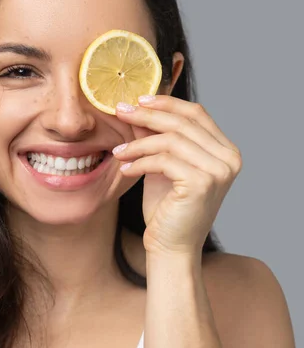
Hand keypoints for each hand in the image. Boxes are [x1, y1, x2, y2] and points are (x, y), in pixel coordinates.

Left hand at [113, 95, 242, 257]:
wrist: (171, 248)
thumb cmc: (167, 208)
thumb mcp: (161, 165)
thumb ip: (155, 136)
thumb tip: (136, 106)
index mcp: (226, 151)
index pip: (197, 113)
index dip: (167, 103)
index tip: (139, 100)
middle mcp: (229, 158)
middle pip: (183, 122)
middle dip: (147, 115)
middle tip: (120, 112)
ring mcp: (219, 171)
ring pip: (170, 140)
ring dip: (138, 143)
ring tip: (118, 152)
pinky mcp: (202, 183)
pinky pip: (163, 160)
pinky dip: (139, 162)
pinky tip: (124, 169)